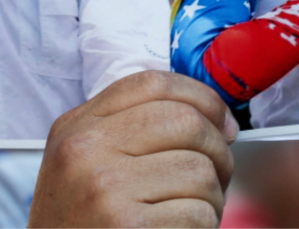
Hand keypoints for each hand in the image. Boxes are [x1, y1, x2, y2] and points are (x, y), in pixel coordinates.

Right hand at [28, 70, 237, 228]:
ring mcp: (104, 188)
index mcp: (77, 127)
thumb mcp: (83, 162)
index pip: (153, 83)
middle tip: (219, 172)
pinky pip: (197, 213)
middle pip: (185, 121)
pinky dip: (204, 225)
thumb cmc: (81, 222)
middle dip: (217, 148)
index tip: (222, 121)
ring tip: (195, 209)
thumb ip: (129, 128)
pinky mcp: (126, 226)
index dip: (201, 97)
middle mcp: (85, 150)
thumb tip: (214, 119)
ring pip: (199, 169)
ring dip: (213, 195)